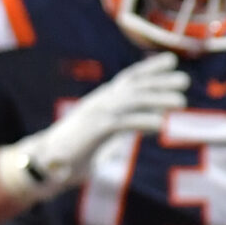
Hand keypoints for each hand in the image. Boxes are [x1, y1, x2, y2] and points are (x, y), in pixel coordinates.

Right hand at [0, 52, 186, 199]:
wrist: (41, 164)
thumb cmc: (71, 154)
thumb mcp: (100, 139)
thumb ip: (117, 132)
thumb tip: (135, 133)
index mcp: (102, 100)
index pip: (129, 78)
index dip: (150, 67)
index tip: (172, 60)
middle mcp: (100, 102)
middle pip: (135, 86)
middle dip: (160, 80)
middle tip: (184, 79)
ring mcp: (96, 114)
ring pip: (133, 101)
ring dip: (158, 99)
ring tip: (181, 101)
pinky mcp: (93, 131)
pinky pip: (123, 122)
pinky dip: (143, 121)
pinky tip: (161, 124)